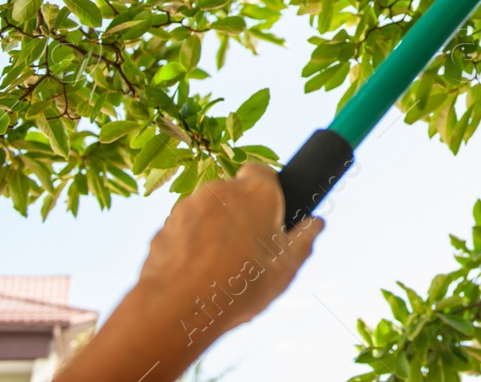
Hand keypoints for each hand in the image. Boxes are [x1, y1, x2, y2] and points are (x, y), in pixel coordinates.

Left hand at [137, 163, 321, 340]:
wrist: (179, 309)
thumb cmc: (241, 285)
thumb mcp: (287, 267)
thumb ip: (305, 239)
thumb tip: (316, 223)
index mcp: (257, 192)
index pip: (263, 173)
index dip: (267, 191)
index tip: (269, 214)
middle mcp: (221, 190)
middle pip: (234, 194)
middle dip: (240, 213)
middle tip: (247, 247)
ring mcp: (188, 207)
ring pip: (207, 212)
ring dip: (214, 229)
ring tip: (220, 267)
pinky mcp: (164, 227)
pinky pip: (184, 231)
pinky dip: (190, 245)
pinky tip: (196, 273)